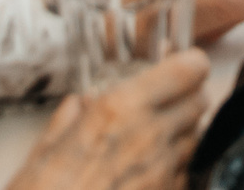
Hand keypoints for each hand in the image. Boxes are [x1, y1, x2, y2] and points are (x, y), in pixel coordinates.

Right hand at [6, 50, 208, 189]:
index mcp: (120, 110)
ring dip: (182, 136)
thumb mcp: (42, 154)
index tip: (180, 67)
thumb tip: (80, 104)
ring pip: (197, 139)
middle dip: (186, 100)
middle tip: (163, 106)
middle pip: (200, 102)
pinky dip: (175, 171)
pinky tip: (149, 177)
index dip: (189, 66)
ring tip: (152, 144)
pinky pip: (185, 176)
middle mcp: (150, 136)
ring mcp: (164, 173)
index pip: (188, 69)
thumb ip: (68, 120)